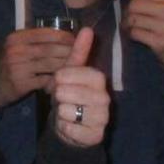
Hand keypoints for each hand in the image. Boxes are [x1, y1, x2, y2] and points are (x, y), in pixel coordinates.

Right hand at [0, 26, 74, 108]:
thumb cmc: (9, 65)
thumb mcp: (18, 48)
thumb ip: (36, 41)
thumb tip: (66, 36)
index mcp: (17, 37)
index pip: (48, 33)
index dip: (65, 37)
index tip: (77, 42)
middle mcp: (16, 49)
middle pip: (52, 49)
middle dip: (69, 52)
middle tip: (80, 57)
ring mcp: (18, 66)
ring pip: (51, 64)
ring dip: (65, 68)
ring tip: (75, 70)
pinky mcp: (21, 82)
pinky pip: (45, 79)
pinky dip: (55, 81)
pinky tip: (60, 83)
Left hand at [51, 28, 109, 147]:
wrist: (71, 126)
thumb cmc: (70, 95)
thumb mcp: (71, 73)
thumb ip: (79, 52)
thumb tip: (87, 28)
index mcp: (99, 80)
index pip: (81, 73)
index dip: (65, 77)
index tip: (59, 80)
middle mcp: (105, 99)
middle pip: (72, 92)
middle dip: (60, 95)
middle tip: (62, 98)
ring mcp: (102, 118)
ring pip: (69, 110)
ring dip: (61, 111)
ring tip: (66, 111)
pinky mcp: (95, 136)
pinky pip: (69, 128)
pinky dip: (63, 126)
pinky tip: (68, 125)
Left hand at [124, 0, 163, 96]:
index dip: (136, 3)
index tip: (142, 11)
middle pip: (134, 6)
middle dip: (130, 15)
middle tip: (134, 22)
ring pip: (133, 19)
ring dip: (129, 26)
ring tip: (136, 30)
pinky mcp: (160, 41)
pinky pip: (135, 33)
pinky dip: (132, 36)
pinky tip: (139, 38)